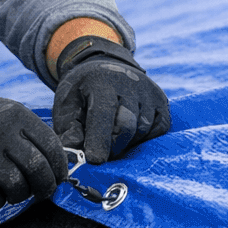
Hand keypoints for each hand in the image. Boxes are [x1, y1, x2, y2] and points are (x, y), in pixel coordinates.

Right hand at [0, 72, 68, 209]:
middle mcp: (1, 133)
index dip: (59, 167)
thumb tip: (59, 171)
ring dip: (19, 195)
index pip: (51, 147)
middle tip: (41, 192)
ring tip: (13, 190)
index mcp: (18, 116)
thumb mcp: (9, 116)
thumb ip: (33, 138)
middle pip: (37, 169)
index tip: (58, 177)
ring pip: (17, 187)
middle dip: (45, 187)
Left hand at [52, 35, 170, 163]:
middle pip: (126, 126)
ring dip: (127, 142)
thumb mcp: (67, 104)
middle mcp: (129, 84)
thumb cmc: (82, 92)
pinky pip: (158, 129)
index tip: (95, 160)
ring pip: (142, 130)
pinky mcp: (161, 100)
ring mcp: (148, 92)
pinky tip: (131, 133)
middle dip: (112, 146)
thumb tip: (74, 157)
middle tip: (102, 153)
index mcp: (101, 83)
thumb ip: (69, 130)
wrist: (104, 66)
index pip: (103, 115)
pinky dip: (145, 137)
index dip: (99, 140)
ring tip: (113, 138)